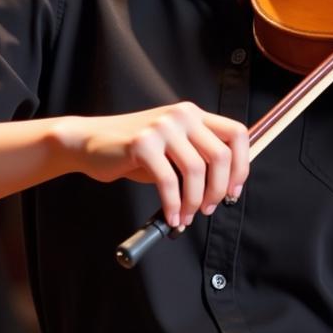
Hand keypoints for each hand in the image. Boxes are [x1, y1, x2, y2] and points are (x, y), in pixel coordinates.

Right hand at [53, 104, 249, 227]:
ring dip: (194, 203)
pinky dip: (174, 205)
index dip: (241, 166)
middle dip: (218, 190)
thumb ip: (198, 159)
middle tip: (208, 209)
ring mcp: (162, 127)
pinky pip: (169, 181)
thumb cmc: (135, 152)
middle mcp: (182, 115)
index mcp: (194, 114)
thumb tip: (226, 188)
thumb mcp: (173, 149)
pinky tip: (171, 217)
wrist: (91, 142)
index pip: (237, 134)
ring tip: (186, 217)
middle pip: (220, 156)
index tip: (233, 191)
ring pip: (196, 171)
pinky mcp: (142, 143)